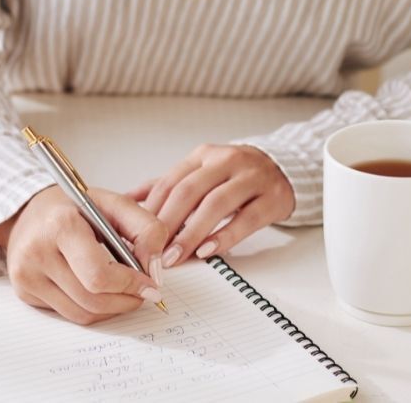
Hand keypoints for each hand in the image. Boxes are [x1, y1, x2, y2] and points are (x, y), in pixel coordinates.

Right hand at [0, 186, 167, 324]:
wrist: (30, 211)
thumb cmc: (76, 207)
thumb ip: (146, 229)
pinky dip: (92, 308)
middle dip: (126, 300)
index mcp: (61, 226)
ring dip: (112, 308)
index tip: (151, 285)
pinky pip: (68, 314)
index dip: (131, 285)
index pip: (100, 275)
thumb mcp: (116, 203)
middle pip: (93, 299)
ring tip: (125, 291)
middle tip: (143, 292)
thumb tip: (155, 271)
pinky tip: (99, 290)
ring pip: (82, 314)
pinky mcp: (23, 292)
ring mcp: (26, 275)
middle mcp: (36, 252)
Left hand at [129, 144, 294, 267]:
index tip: (136, 236)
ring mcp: (251, 178)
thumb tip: (126, 199)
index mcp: (203, 155)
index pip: (170, 181)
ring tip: (174, 256)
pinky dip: (224, 236)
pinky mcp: (272, 198)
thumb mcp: (201, 173)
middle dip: (167, 223)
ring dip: (191, 233)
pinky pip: (246, 219)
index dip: (151, 210)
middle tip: (152, 251)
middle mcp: (226, 161)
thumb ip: (167, 186)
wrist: (284, 169)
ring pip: (216, 204)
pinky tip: (207, 251)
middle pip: (189, 191)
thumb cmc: (235, 175)